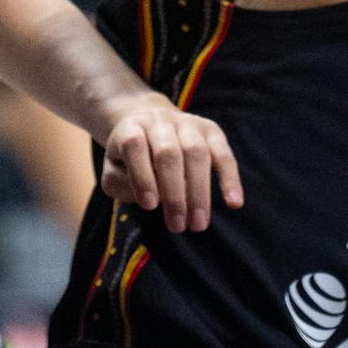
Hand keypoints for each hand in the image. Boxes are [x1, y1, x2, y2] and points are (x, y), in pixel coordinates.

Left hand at [96, 93, 244, 232]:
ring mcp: (187, 123)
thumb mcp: (113, 171)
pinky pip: (224, 153)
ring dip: (199, 191)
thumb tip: (152, 199)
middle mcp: (159, 121)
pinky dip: (229, 178)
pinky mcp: (210, 129)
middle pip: (168, 153)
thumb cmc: (129, 159)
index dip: (142, 176)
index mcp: (130, 128)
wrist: (149, 123)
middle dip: (174, 193)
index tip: (150, 206)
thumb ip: (121, 185)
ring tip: (198, 224)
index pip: (134, 146)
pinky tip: (234, 203)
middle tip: (178, 226)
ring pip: (197, 152)